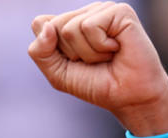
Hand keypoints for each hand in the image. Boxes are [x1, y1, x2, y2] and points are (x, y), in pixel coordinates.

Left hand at [28, 2, 167, 135]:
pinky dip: (99, 46)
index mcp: (70, 22)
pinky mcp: (120, 12)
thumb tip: (46, 25)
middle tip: (93, 61)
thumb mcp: (57, 73)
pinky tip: (116, 49)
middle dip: (70, 53)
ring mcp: (103, 10)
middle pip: (54, 26)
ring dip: (87, 53)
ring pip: (70, 28)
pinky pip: (89, 26)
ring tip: (106, 57)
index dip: (52, 51)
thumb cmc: (96, 84)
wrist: (128, 97)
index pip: (40, 24)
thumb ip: (40, 51)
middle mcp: (86, 12)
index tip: (75, 62)